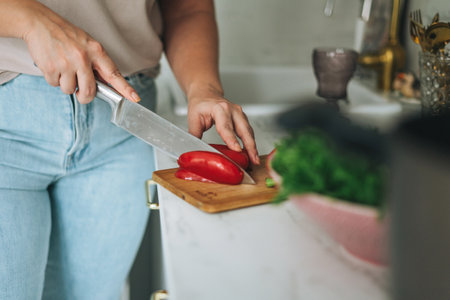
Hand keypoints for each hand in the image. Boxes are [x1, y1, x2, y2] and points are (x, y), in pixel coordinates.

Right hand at [21, 1, 139, 103]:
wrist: (39, 23)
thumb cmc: (66, 35)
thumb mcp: (87, 44)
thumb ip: (97, 63)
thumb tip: (105, 85)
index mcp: (96, 51)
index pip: (114, 73)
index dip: (125, 88)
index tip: (135, 98)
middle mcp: (83, 58)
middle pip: (89, 91)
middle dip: (85, 96)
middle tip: (80, 92)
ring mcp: (66, 63)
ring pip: (69, 90)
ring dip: (66, 85)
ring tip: (63, 68)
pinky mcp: (51, 68)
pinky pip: (55, 85)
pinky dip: (53, 79)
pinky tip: (53, 65)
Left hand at [187, 89, 259, 164]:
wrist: (206, 94)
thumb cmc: (201, 105)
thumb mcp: (193, 119)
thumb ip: (194, 135)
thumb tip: (194, 150)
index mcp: (219, 108)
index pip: (226, 127)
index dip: (232, 139)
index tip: (237, 150)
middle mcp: (233, 110)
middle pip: (244, 129)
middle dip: (250, 146)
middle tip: (253, 159)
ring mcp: (240, 114)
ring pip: (249, 131)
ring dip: (253, 146)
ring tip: (254, 160)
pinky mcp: (242, 119)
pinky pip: (248, 132)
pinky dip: (251, 142)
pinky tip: (252, 153)